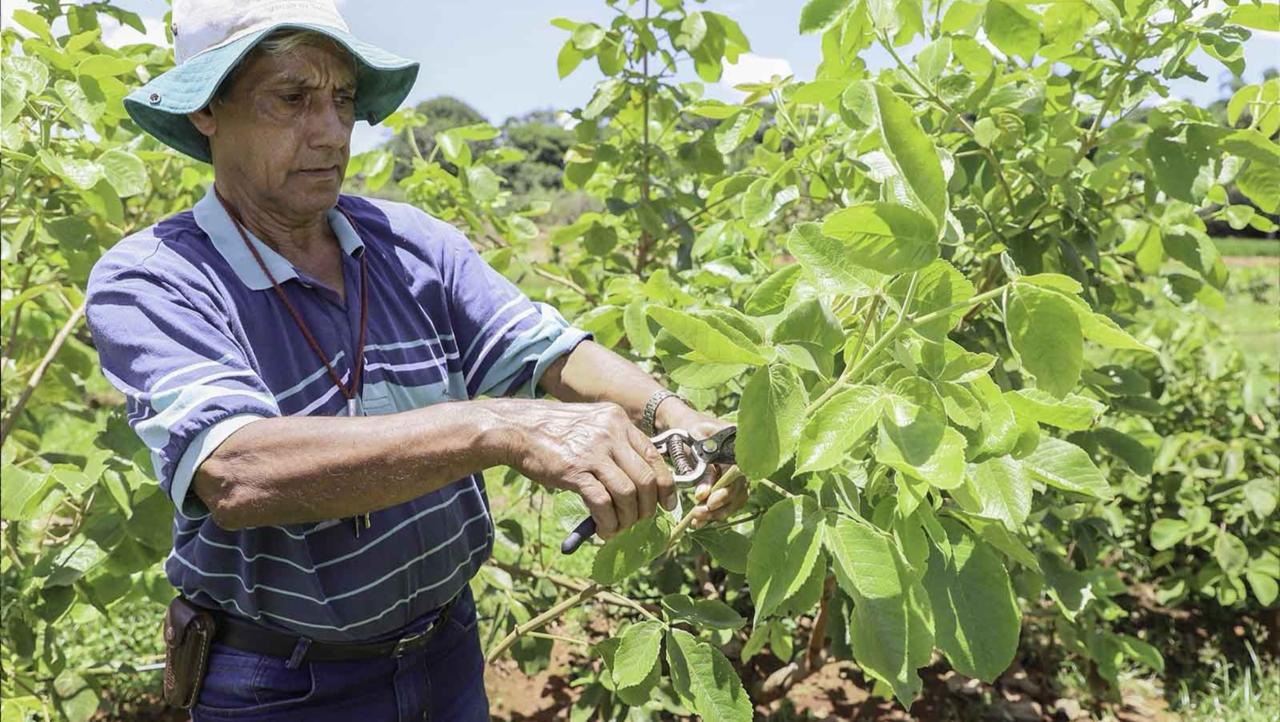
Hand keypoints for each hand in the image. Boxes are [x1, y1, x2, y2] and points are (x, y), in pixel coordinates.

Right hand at [501, 400, 675, 539]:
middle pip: (645, 479)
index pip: (654, 456)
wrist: (517, 429)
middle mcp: (611, 433)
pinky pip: (603, 503)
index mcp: (618, 421)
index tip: (667, 504)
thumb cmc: (553, 432)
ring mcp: (593, 452)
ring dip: (627, 519)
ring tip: (617, 528)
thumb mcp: (591, 425)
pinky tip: (603, 529)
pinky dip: (608, 522)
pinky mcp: (575, 471)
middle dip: (647, 508)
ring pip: (628, 494)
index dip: (665, 485)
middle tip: (639, 521)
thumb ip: (615, 444)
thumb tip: (636, 480)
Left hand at [654, 400, 747, 528]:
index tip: (710, 501)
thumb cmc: (687, 428)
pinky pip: (726, 502)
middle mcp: (742, 461)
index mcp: (738, 446)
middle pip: (738, 490)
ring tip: (696, 519)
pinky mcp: (726, 483)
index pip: (739, 473)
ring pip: (734, 500)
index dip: (727, 490)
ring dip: (716, 513)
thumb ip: (701, 467)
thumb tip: (704, 494)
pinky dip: (713, 513)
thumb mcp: (694, 442)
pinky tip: (697, 520)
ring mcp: (736, 473)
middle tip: (699, 513)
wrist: (681, 423)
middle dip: (720, 506)